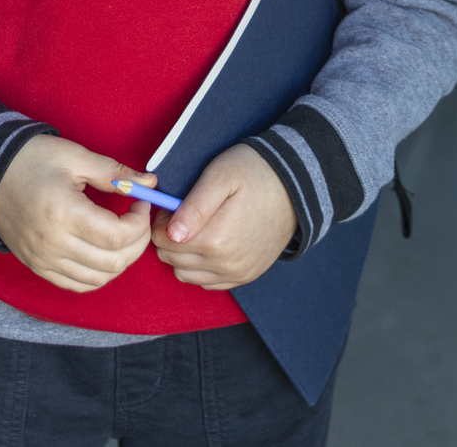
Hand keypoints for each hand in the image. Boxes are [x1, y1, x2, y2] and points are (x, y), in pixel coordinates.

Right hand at [0, 135, 153, 292]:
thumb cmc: (31, 159)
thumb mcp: (75, 156)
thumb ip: (114, 173)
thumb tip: (150, 183)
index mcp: (64, 214)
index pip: (118, 236)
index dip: (140, 223)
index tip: (141, 202)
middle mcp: (53, 244)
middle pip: (114, 262)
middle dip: (138, 242)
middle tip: (138, 219)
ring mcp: (44, 260)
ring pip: (99, 279)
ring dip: (121, 261)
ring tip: (122, 235)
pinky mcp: (38, 267)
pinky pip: (77, 284)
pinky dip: (98, 274)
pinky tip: (103, 252)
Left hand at [151, 144, 297, 291]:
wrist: (295, 185)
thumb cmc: (254, 172)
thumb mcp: (220, 176)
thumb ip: (194, 206)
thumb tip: (171, 234)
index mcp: (217, 239)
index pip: (163, 240)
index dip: (161, 220)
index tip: (172, 206)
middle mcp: (226, 264)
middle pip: (171, 259)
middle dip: (169, 237)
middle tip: (182, 214)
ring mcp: (238, 273)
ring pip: (186, 274)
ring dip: (182, 254)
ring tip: (196, 228)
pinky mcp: (246, 276)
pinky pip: (207, 283)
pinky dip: (200, 267)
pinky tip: (208, 244)